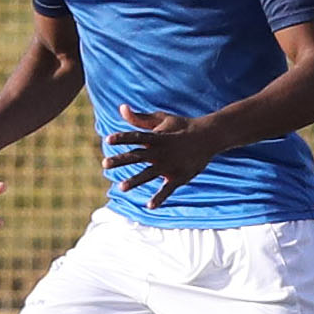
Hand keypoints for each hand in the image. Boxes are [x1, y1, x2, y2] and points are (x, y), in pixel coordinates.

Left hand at [101, 106, 218, 208]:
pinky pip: (168, 189)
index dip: (122, 138)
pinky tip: (150, 206)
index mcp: (157, 137)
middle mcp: (162, 152)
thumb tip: (121, 107)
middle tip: (104, 164)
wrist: (209, 137)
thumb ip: (139, 118)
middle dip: (121, 160)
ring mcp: (170, 165)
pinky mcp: (179, 176)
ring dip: (136, 180)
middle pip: (138, 156)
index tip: (108, 140)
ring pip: (150, 174)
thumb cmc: (182, 127)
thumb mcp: (162, 119)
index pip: (136, 137)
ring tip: (122, 187)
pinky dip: (160, 197)